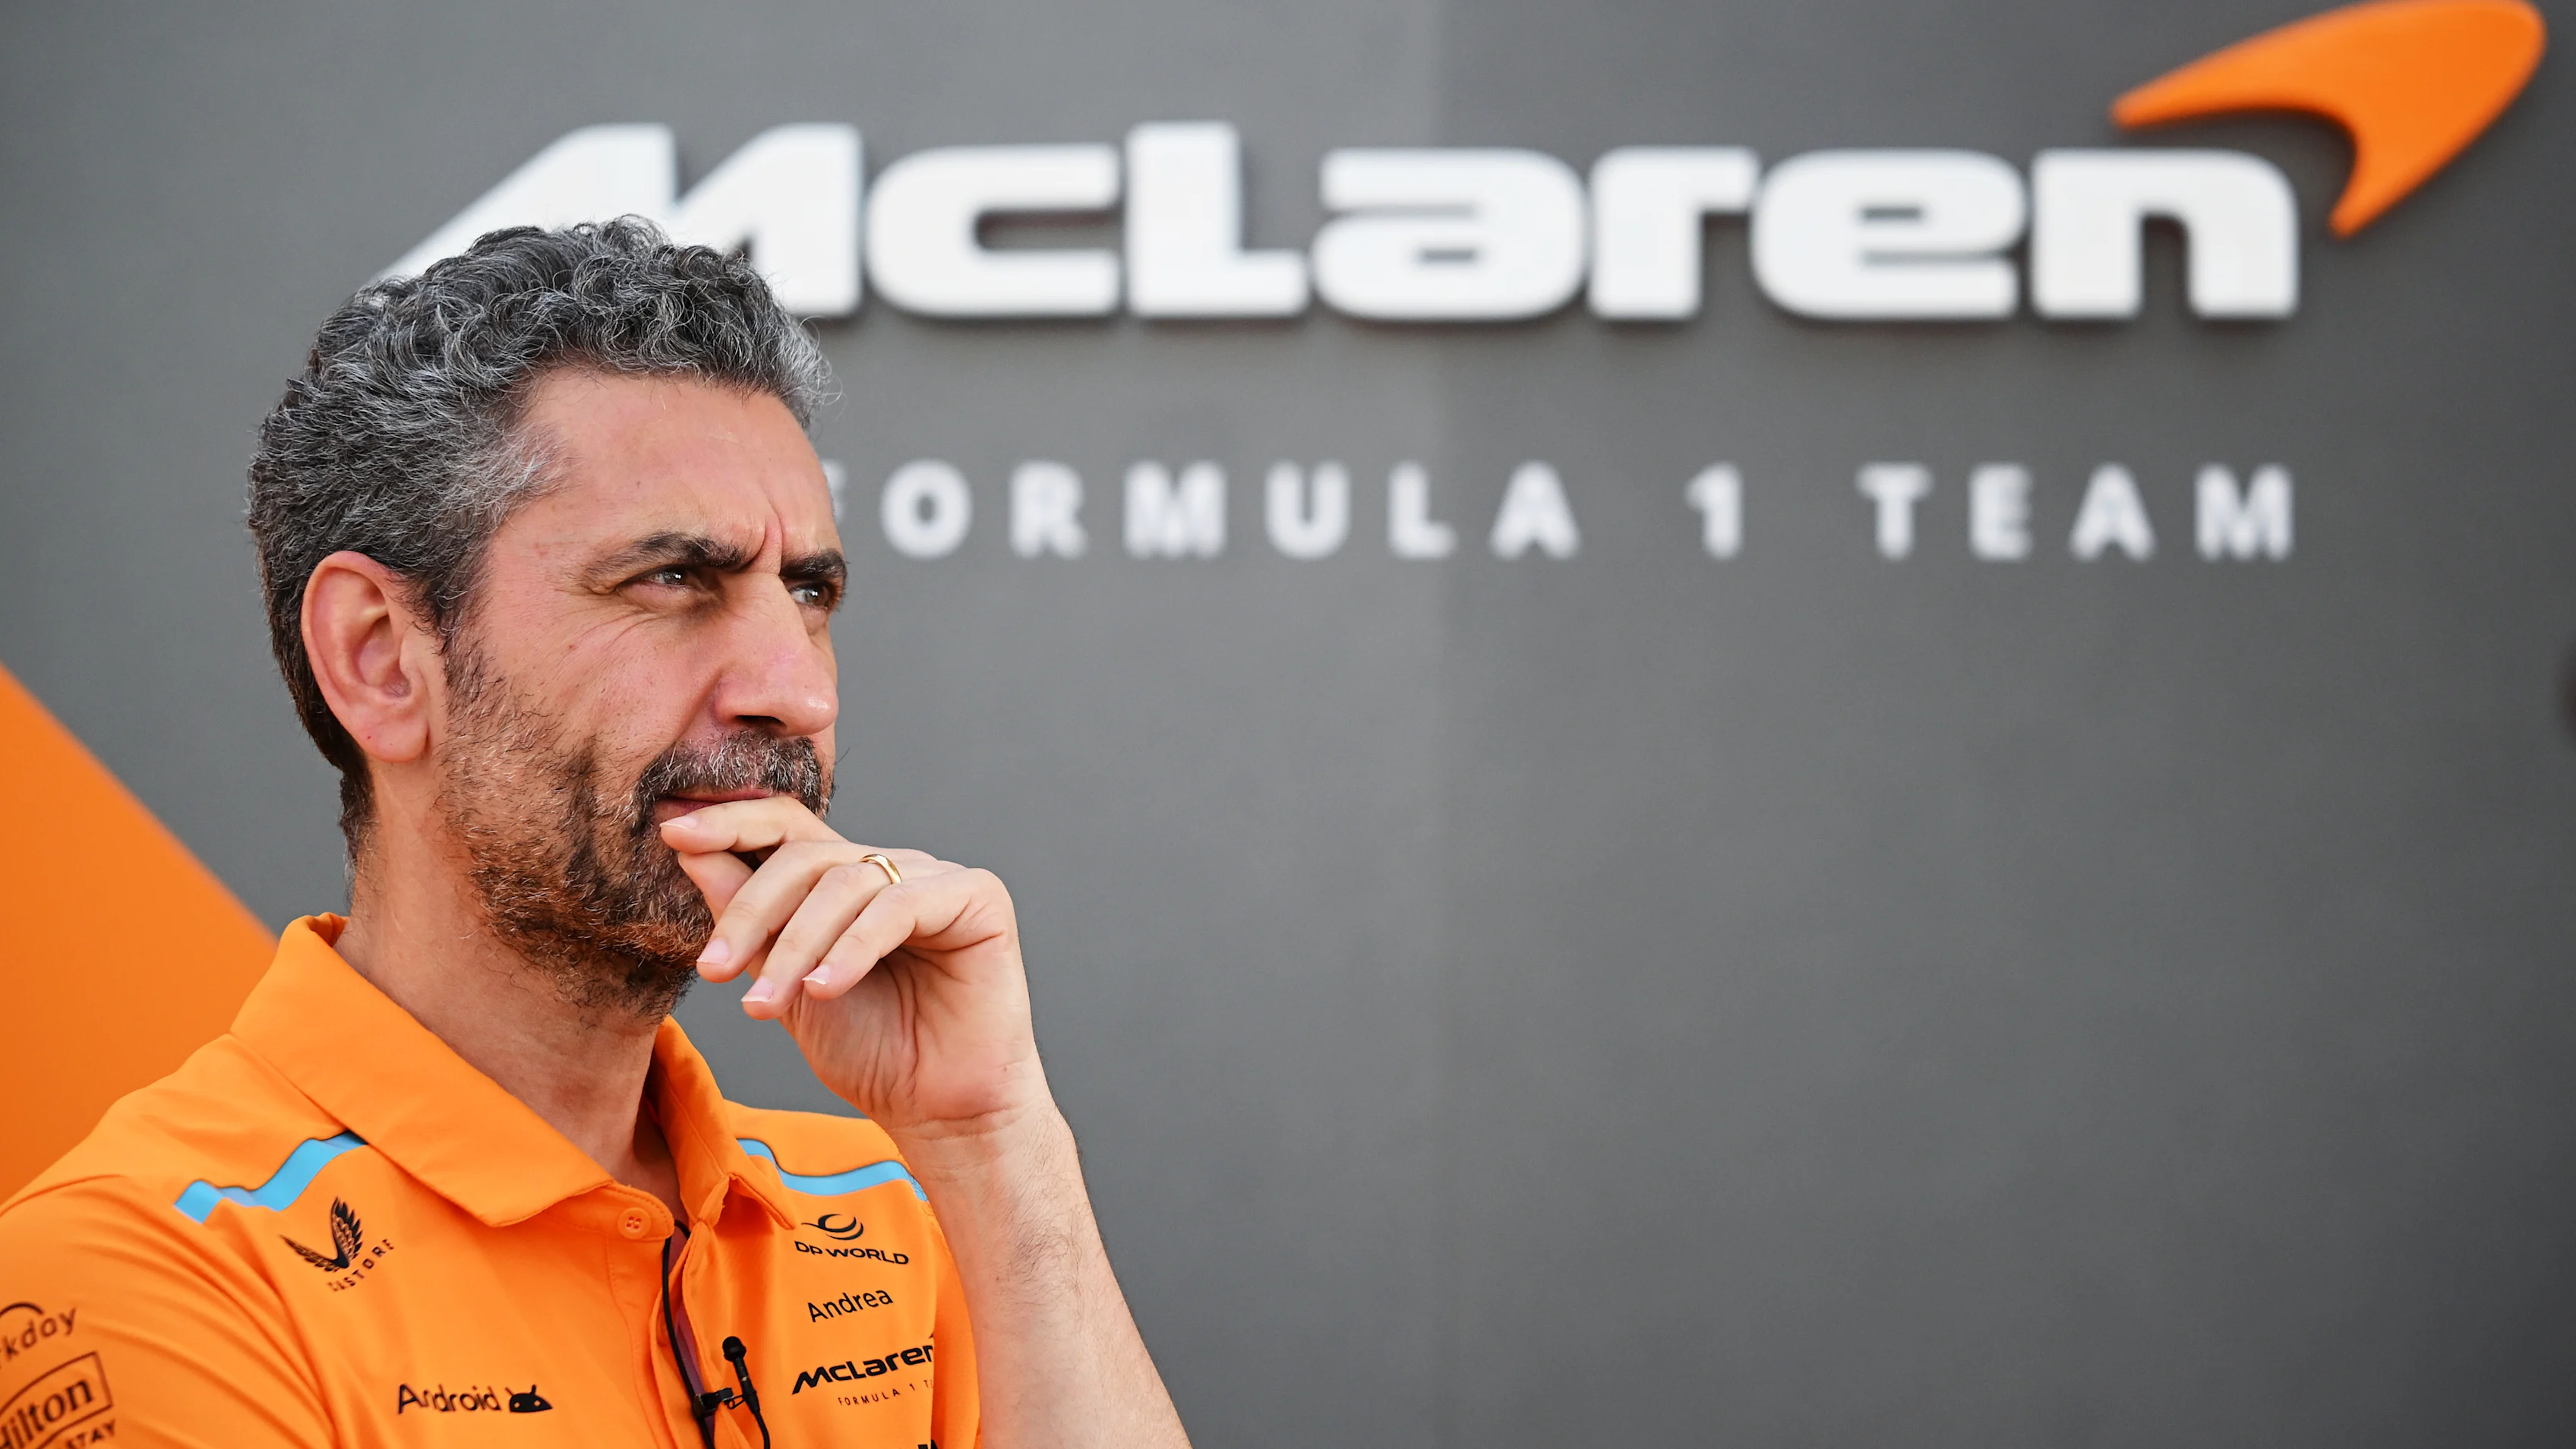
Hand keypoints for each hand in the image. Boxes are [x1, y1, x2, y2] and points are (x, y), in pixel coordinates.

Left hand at [658, 799, 1048, 1139]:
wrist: (936, 1110)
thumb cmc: (871, 1053)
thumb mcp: (784, 985)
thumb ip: (748, 920)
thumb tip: (691, 850)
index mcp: (849, 882)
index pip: (788, 829)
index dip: (732, 822)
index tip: (674, 835)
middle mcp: (893, 870)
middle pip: (807, 855)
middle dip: (751, 911)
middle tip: (715, 971)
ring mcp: (937, 878)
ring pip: (846, 882)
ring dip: (796, 945)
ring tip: (768, 1005)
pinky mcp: (977, 897)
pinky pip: (899, 906)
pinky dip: (853, 948)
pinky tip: (825, 990)